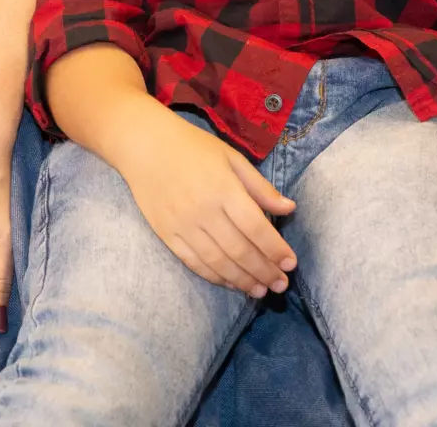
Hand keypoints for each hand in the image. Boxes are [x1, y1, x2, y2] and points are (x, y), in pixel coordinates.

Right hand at [114, 108, 297, 296]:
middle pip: (239, 250)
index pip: (255, 227)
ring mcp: (183, 225)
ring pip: (218, 262)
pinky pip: (194, 263)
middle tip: (281, 285)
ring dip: (242, 280)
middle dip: (264, 271)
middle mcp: (204, 211)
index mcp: (224, 189)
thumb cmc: (193, 147)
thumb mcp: (232, 158)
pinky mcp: (167, 235)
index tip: (291, 264)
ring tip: (260, 291)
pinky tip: (231, 283)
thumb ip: (260, 187)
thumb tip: (290, 209)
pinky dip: (215, 277)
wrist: (144, 145)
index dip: (275, 249)